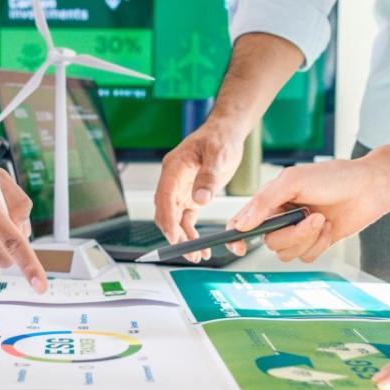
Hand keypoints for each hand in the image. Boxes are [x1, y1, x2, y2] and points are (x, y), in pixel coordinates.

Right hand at [154, 122, 244, 261]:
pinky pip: (186, 219)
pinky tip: (200, 246)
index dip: (167, 219)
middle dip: (175, 235)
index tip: (174, 237)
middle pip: (166, 212)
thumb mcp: (218, 154)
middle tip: (189, 253)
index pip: (164, 198)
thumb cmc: (220, 138)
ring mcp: (180, 190)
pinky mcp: (191, 196)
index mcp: (173, 169)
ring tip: (197, 256)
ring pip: (175, 219)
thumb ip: (208, 176)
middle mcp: (172, 181)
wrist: (226, 133)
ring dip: (183, 238)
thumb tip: (200, 199)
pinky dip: (190, 233)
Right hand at [225, 157, 389, 260]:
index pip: (242, 221)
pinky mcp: (315, 242)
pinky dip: (319, 245)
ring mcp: (298, 231)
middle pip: (269, 242)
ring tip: (322, 220)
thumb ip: (263, 202)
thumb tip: (240, 224)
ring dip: (307, 239)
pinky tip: (329, 227)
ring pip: (286, 253)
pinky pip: (305, 257)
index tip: (238, 245)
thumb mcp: (292, 181)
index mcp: (270, 200)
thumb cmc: (333, 177)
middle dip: (291, 234)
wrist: (369, 188)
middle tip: (309, 216)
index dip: (236, 236)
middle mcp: (281, 217)